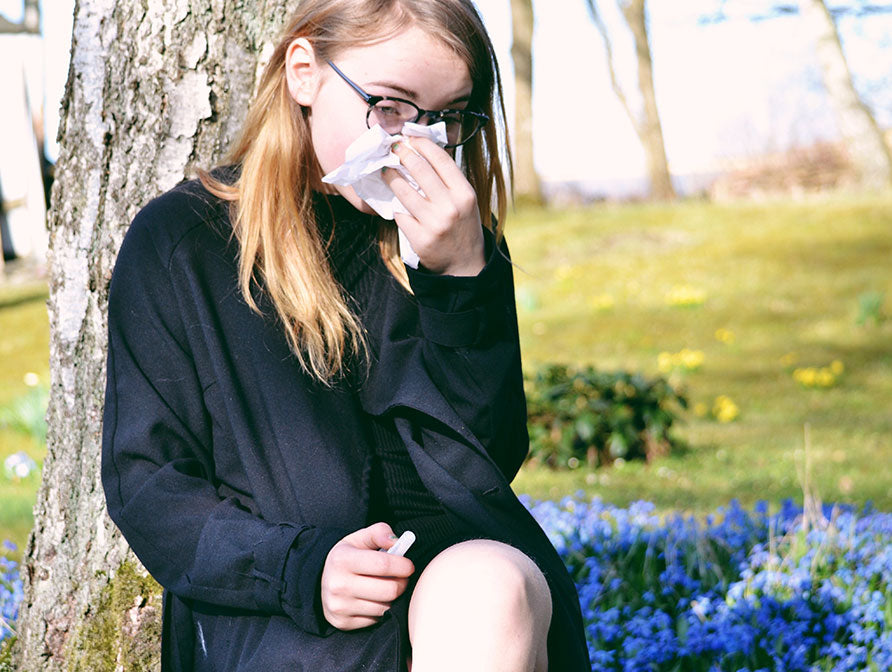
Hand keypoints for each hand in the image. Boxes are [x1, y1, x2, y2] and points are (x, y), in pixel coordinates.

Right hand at [320, 522, 414, 629]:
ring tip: (386, 586)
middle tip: (402, 577)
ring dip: (393, 598)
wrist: (320, 581)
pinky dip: (381, 610)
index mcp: (342, 559)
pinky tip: (375, 599)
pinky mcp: (343, 623)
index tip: (409, 565)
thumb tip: (396, 541)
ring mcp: (340, 606)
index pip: (383, 564)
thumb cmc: (347, 557)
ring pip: (385, 607)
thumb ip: (379, 533)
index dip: (403, 565)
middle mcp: (338, 585)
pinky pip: (376, 620)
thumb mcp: (358, 539)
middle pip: (389, 590)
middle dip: (402, 583)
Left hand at [383, 138, 484, 276]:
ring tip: (387, 171)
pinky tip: (398, 206)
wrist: (465, 265)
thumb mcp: (465, 201)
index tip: (411, 138)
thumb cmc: (463, 227)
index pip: (441, 160)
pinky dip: (398, 210)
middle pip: (420, 170)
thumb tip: (423, 153)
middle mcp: (451, 207)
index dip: (423, 144)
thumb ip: (449, 180)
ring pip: (404, 192)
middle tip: (394, 149)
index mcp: (465, 193)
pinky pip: (401, 216)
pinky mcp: (420, 239)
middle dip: (403, 155)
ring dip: (391, 177)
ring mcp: (434, 224)